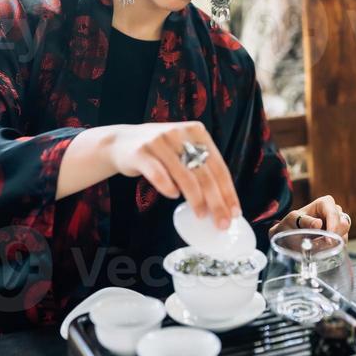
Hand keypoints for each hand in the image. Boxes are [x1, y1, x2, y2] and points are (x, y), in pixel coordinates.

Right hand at [108, 121, 241, 229]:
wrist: (120, 142)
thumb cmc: (159, 152)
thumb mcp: (183, 149)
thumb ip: (201, 167)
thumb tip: (223, 203)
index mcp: (196, 132)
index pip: (218, 166)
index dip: (228, 192)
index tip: (234, 213)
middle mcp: (179, 133)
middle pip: (204, 173)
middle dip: (216, 202)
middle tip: (222, 223)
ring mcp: (159, 141)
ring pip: (184, 175)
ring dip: (195, 199)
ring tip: (200, 215)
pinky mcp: (140, 152)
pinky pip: (158, 174)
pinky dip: (168, 187)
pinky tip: (173, 196)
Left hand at [268, 194, 350, 243]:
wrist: (289, 234)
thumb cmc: (291, 223)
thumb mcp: (293, 220)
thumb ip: (305, 221)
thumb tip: (318, 223)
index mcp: (324, 203)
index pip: (333, 213)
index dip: (333, 226)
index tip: (328, 240)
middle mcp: (334, 211)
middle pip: (343, 224)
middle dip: (333, 237)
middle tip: (320, 245)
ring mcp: (338, 224)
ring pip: (344, 235)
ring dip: (332, 243)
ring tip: (316, 246)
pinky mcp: (339, 235)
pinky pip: (342, 243)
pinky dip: (333, 248)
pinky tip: (321, 248)